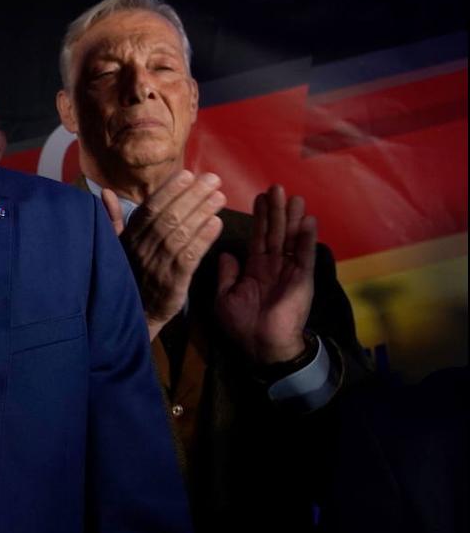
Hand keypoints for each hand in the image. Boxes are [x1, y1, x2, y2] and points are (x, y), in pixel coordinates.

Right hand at [105, 170, 225, 340]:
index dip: (169, 190)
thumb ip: (113, 219)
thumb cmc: (125, 275)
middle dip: (192, 195)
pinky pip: (190, 257)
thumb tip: (106, 192)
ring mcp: (157, 266)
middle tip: (213, 179)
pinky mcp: (172, 283)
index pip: (150, 209)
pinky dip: (204, 239)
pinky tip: (217, 223)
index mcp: (129, 238)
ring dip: (202, 213)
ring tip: (220, 196)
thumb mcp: (114, 246)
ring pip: (181, 234)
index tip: (187, 174)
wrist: (132, 315)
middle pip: (169, 217)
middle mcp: (142, 249)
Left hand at [215, 185, 315, 364]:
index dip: (259, 217)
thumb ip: (227, 274)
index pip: (258, 237)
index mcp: (255, 268)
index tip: (260, 196)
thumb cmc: (242, 324)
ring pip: (291, 239)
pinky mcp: (302, 279)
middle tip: (276, 187)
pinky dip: (306, 239)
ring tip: (294, 196)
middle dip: (276, 210)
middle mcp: (274, 266)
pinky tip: (308, 221)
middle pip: (275, 232)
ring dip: (292, 218)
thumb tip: (226, 253)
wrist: (261, 346)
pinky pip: (304, 256)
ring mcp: (289, 271)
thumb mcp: (225, 297)